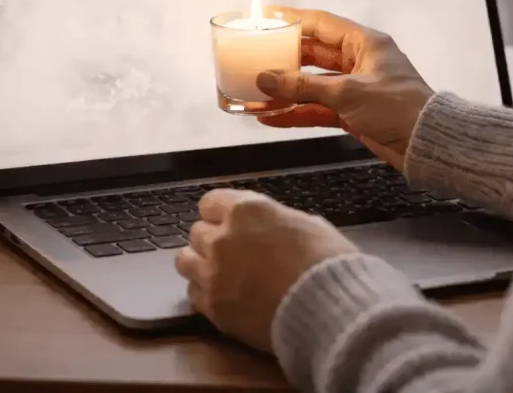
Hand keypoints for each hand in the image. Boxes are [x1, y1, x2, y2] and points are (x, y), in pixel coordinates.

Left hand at [175, 189, 355, 352]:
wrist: (328, 310)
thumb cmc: (327, 262)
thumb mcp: (309, 225)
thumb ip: (280, 221)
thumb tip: (278, 227)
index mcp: (246, 210)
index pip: (210, 202)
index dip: (220, 214)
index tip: (229, 223)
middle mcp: (221, 237)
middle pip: (197, 232)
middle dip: (212, 240)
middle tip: (232, 254)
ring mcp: (212, 273)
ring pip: (185, 261)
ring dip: (200, 264)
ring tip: (220, 275)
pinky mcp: (212, 306)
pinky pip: (193, 293)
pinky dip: (205, 294)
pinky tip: (225, 298)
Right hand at [256, 8, 433, 169]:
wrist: (426, 144)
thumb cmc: (395, 107)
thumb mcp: (347, 93)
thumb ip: (303, 87)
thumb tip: (265, 79)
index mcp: (363, 43)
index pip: (320, 23)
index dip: (291, 19)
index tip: (263, 18)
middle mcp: (358, 61)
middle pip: (312, 54)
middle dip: (283, 59)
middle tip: (252, 58)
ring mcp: (354, 87)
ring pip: (312, 84)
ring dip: (286, 90)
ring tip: (255, 92)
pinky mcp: (352, 112)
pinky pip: (317, 108)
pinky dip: (297, 112)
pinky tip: (271, 117)